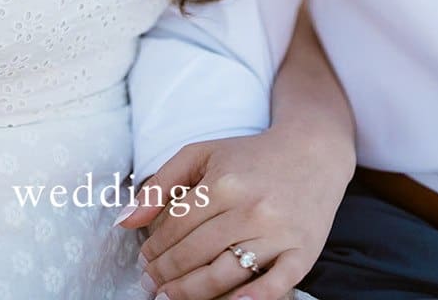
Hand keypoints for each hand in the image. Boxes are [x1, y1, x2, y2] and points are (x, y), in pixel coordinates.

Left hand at [119, 126, 350, 299]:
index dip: (153, 246)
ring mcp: (277, 233)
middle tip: (150, 286)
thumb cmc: (250, 157)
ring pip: (225, 274)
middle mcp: (251, 208)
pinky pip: (273, 286)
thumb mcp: (203, 154)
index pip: (176, 225)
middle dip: (166, 274)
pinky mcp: (302, 253)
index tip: (142, 260)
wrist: (313, 152)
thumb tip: (124, 221)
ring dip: (190, 293)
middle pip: (195, 252)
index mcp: (225, 182)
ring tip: (169, 299)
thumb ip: (161, 183)